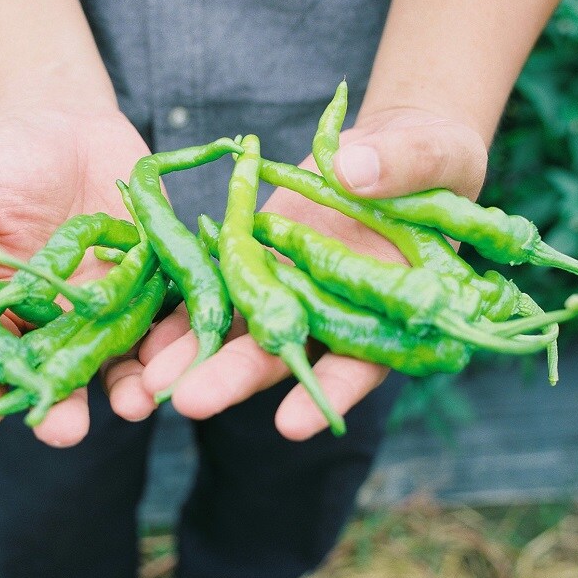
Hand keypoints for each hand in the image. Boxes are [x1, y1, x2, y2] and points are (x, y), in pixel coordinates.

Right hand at [0, 101, 151, 446]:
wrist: (64, 119)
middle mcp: (54, 321)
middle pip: (56, 375)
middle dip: (61, 407)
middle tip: (66, 432)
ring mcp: (107, 306)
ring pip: (117, 358)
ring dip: (128, 387)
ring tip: (135, 404)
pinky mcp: (152, 281)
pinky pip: (167, 316)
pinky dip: (177, 337)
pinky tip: (183, 355)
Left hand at [125, 107, 487, 439]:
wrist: (387, 154)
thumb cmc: (434, 161)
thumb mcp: (432, 155)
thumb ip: (402, 166)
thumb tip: (356, 172)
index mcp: (391, 308)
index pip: (365, 358)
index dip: (331, 389)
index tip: (293, 423)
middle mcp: (333, 312)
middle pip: (286, 351)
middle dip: (237, 377)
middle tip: (191, 401)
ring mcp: (289, 288)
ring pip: (241, 327)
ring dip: (197, 353)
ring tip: (151, 379)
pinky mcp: (255, 257)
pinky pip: (216, 282)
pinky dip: (183, 306)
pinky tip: (144, 329)